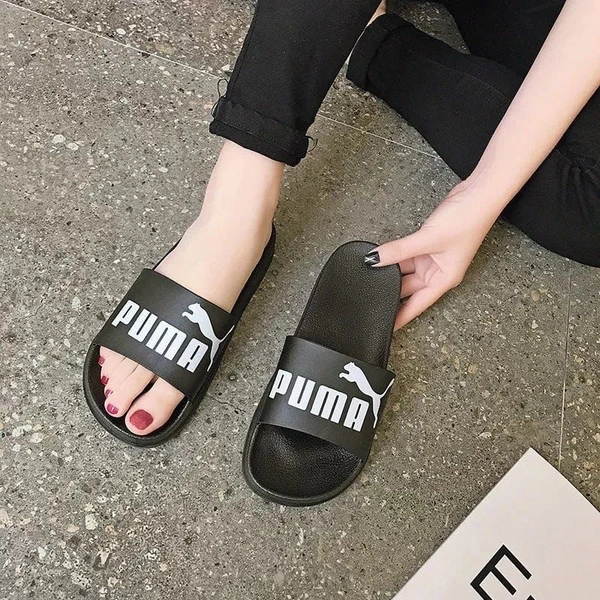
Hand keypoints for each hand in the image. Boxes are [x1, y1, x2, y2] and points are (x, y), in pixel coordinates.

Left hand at [371, 186, 495, 328]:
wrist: (478, 194)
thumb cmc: (466, 221)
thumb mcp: (427, 239)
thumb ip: (398, 251)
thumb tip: (373, 260)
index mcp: (443, 280)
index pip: (417, 305)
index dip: (401, 317)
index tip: (385, 328)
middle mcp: (437, 272)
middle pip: (409, 288)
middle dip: (390, 291)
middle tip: (367, 297)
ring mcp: (432, 258)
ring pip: (405, 270)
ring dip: (390, 271)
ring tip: (369, 276)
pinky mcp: (427, 244)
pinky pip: (406, 254)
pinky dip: (394, 255)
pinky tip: (379, 256)